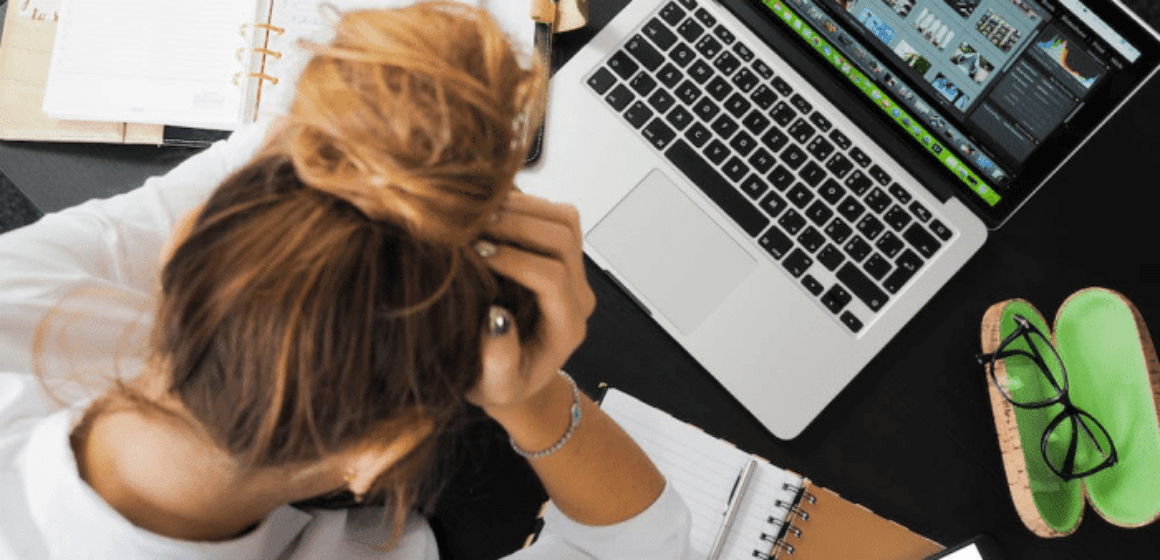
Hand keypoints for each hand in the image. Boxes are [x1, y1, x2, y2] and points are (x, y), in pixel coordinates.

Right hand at [465, 192, 595, 414]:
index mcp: (566, 327)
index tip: (477, 253)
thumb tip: (496, 318)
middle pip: (564, 239)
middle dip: (518, 225)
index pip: (552, 278)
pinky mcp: (561, 255)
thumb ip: (499, 359)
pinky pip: (553, 215)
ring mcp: (573, 271)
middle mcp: (577, 295)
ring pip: (564, 220)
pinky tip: (489, 212)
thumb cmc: (503, 383)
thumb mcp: (495, 386)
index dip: (515, 260)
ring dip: (522, 209)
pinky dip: (523, 205)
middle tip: (473, 226)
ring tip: (479, 215)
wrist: (516, 375)